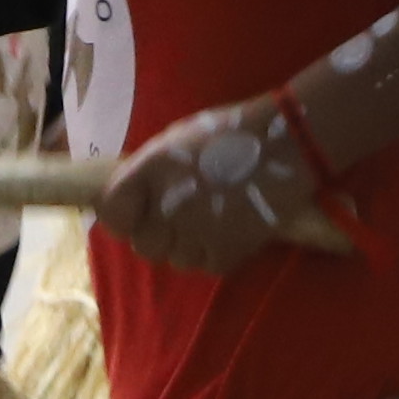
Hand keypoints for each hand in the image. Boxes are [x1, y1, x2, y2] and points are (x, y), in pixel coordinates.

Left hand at [94, 97, 348, 274]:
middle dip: (157, 233)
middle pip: (144, 244)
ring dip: (187, 245)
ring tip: (210, 219)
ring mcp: (198, 232)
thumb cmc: (229, 133)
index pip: (112, 213)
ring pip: (176, 259)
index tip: (134, 212)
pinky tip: (228, 229)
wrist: (286, 144)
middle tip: (179, 216)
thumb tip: (134, 198)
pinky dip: (215, 253)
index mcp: (151, 171)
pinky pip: (207, 265)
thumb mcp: (176, 140)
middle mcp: (168, 206)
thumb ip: (148, 171)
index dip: (122, 215)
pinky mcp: (228, 251)